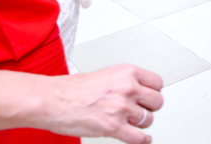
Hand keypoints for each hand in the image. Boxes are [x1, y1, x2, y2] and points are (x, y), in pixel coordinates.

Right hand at [49, 65, 163, 143]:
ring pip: (147, 120)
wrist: (53, 100)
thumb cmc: (71, 89)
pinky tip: (141, 140)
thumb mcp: (105, 75)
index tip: (150, 96)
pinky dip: (141, 141)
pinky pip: (138, 138)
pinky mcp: (114, 127)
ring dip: (139, 123)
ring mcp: (122, 108)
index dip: (153, 92)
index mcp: (127, 72)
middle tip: (141, 110)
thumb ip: (122, 82)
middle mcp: (128, 88)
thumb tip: (132, 90)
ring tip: (130, 123)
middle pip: (157, 102)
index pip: (157, 83)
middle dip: (149, 108)